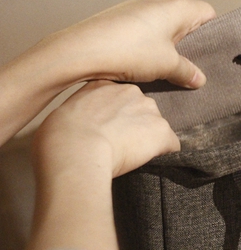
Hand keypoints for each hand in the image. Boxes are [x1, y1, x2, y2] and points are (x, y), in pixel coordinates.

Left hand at [0, 0, 214, 144]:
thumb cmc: (130, 51)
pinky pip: (148, 28)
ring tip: (169, 67)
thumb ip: (188, 71)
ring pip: (167, 25)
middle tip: (193, 65)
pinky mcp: (123, 17)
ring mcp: (140, 7)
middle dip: (192, 42)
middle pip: (188, 19)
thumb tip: (200, 79)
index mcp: (179, 7)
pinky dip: (152, 43)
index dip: (213, 33)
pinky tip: (146, 62)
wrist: (83, 49)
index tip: (212, 54)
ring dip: (171, 45)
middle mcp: (161, 1)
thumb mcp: (167, 66)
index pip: (208, 13)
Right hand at [33, 80, 179, 177]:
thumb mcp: (64, 114)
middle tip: (118, 146)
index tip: (107, 130)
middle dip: (135, 126)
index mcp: (104, 85)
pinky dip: (165, 155)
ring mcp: (149, 109)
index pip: (119, 98)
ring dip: (149, 141)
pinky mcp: (162, 130)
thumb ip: (80, 113)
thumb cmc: (59, 138)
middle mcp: (131, 91)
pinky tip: (150, 164)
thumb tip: (83, 127)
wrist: (74, 150)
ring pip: (156, 127)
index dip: (114, 117)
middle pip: (141, 110)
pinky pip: (171, 145)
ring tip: (130, 157)